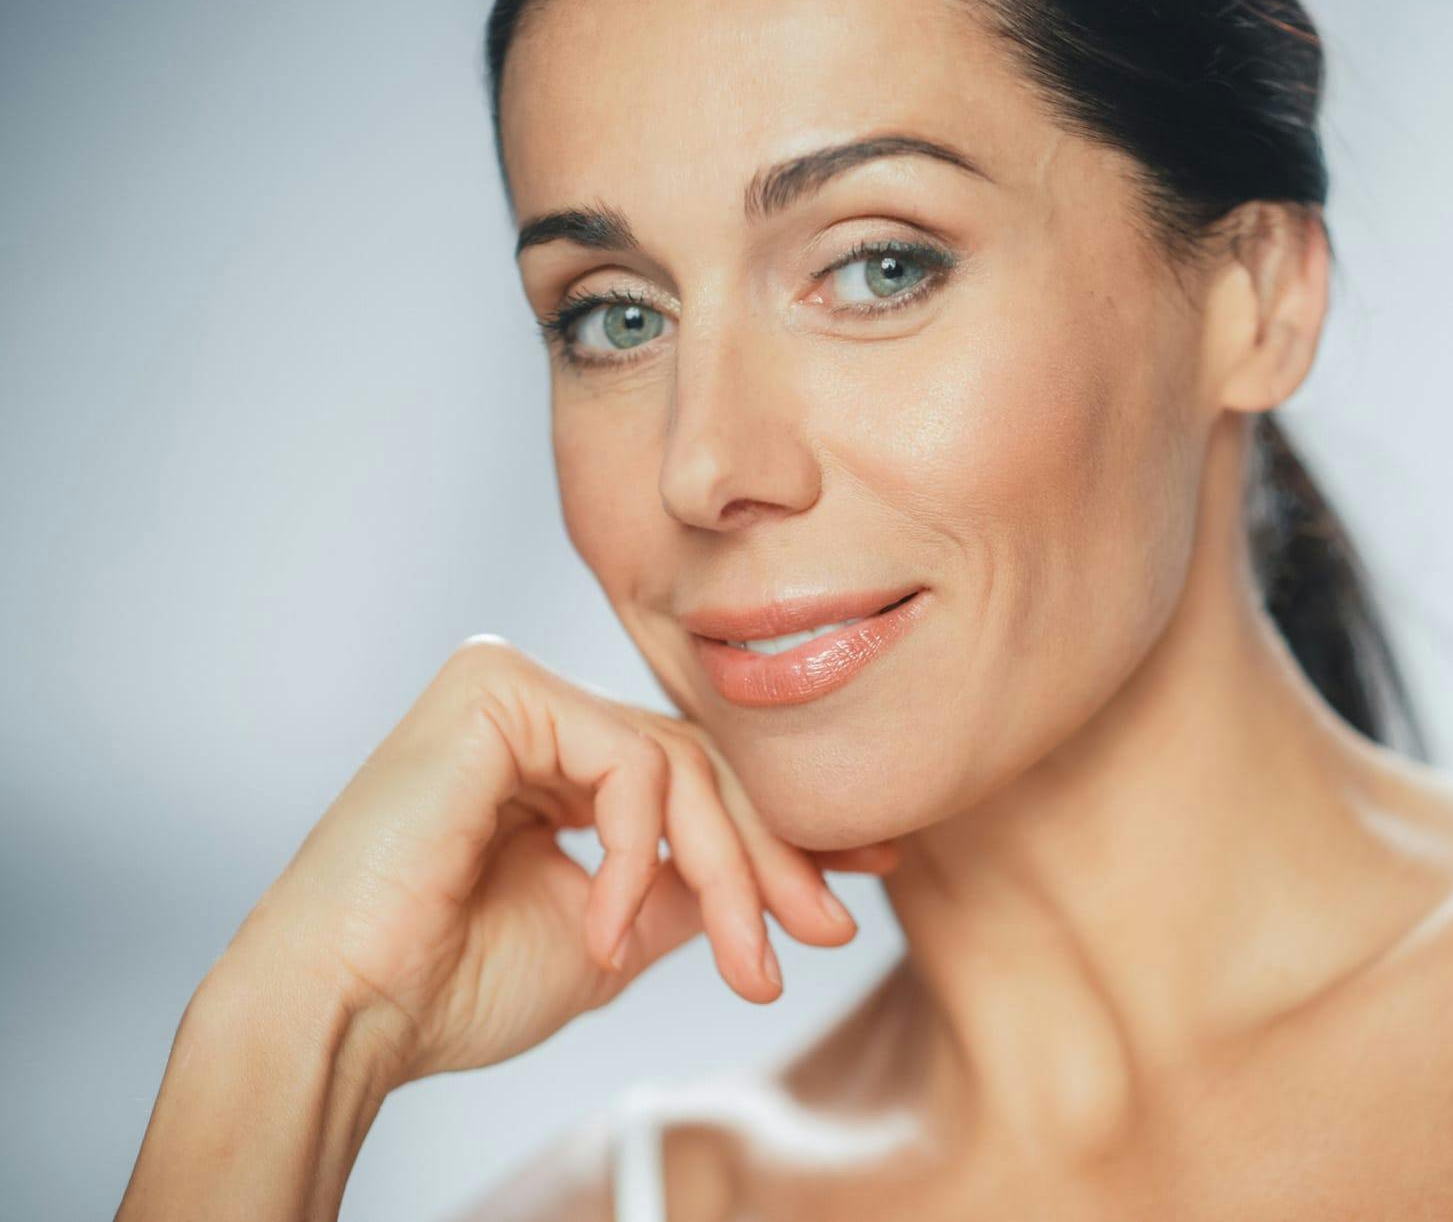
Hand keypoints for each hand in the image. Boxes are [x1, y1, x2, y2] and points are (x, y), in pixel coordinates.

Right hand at [219, 635, 898, 1086]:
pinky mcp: (496, 688)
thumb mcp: (616, 931)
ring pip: (679, 765)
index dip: (778, 837)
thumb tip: (796, 876)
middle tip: (824, 931)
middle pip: (700, 768)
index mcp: (552, 761)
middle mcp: (534, 711)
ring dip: (727, 871)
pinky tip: (611, 931)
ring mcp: (513, 691)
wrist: (352, 1011)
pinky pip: (629, 762)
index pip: (693, 780)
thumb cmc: (454, 984)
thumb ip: (690, 886)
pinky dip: (640, 854)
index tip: (852, 888)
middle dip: (773, 858)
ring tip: (741, 962)